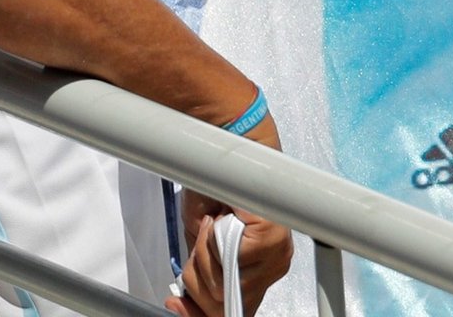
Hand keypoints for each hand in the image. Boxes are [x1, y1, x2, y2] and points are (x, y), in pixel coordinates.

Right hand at [165, 117, 292, 315]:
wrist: (230, 151)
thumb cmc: (217, 187)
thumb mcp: (203, 240)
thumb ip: (203, 272)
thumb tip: (185, 304)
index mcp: (262, 266)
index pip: (235, 309)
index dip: (199, 312)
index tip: (176, 304)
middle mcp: (275, 263)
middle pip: (222, 302)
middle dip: (197, 274)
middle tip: (202, 237)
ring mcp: (276, 254)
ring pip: (223, 286)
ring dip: (203, 256)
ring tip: (212, 224)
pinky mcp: (270, 240)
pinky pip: (228, 263)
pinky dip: (212, 242)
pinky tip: (220, 220)